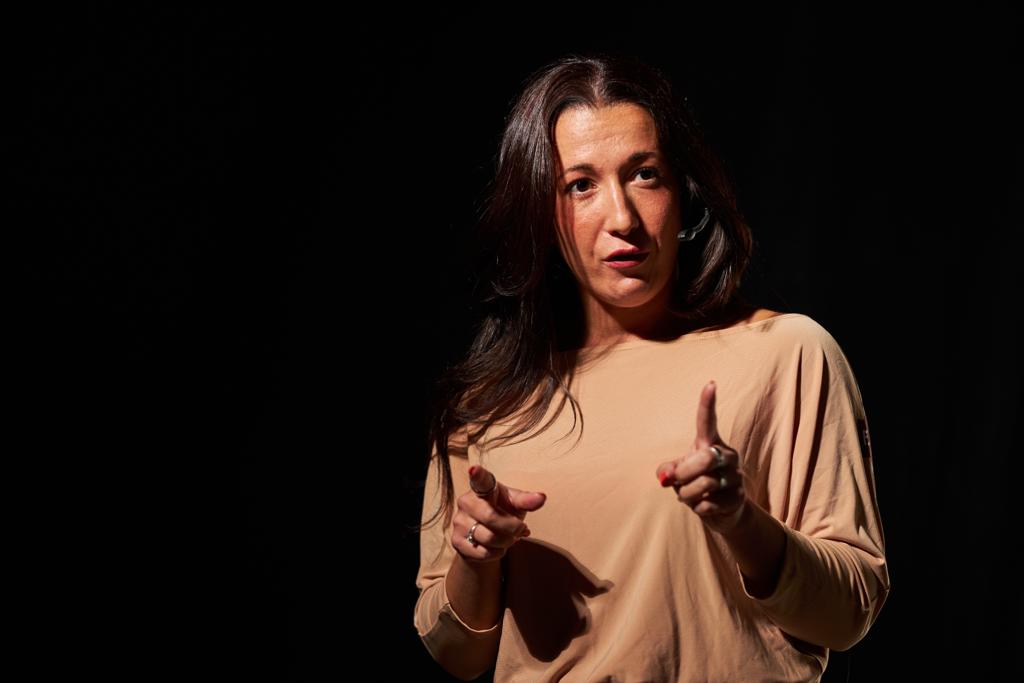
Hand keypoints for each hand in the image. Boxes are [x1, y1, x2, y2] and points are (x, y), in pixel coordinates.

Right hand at [451, 465, 546, 563]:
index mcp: (482, 488)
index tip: (474, 469)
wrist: (484, 536)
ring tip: (510, 538)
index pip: (479, 480)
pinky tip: (497, 546)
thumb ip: (526, 500)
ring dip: (507, 542)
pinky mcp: (457, 541)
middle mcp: (466, 501)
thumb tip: (541, 497)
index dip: (477, 475)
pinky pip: (483, 552)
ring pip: (489, 538)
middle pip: (491, 517)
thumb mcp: (515, 504)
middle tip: (522, 529)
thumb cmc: (502, 512)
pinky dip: (497, 553)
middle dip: (512, 527)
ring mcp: (459, 521)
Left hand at [655, 381, 748, 534]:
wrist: (723, 511)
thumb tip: (665, 477)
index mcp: (711, 443)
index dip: (708, 403)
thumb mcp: (679, 473)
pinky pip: (708, 504)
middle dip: (683, 474)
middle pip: (704, 459)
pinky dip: (697, 508)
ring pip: (704, 485)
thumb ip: (668, 470)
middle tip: (675, 483)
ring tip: (689, 496)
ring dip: (687, 495)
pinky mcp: (739, 497)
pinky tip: (704, 506)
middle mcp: (727, 455)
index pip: (708, 421)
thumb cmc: (696, 483)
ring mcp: (736, 476)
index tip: (710, 384)